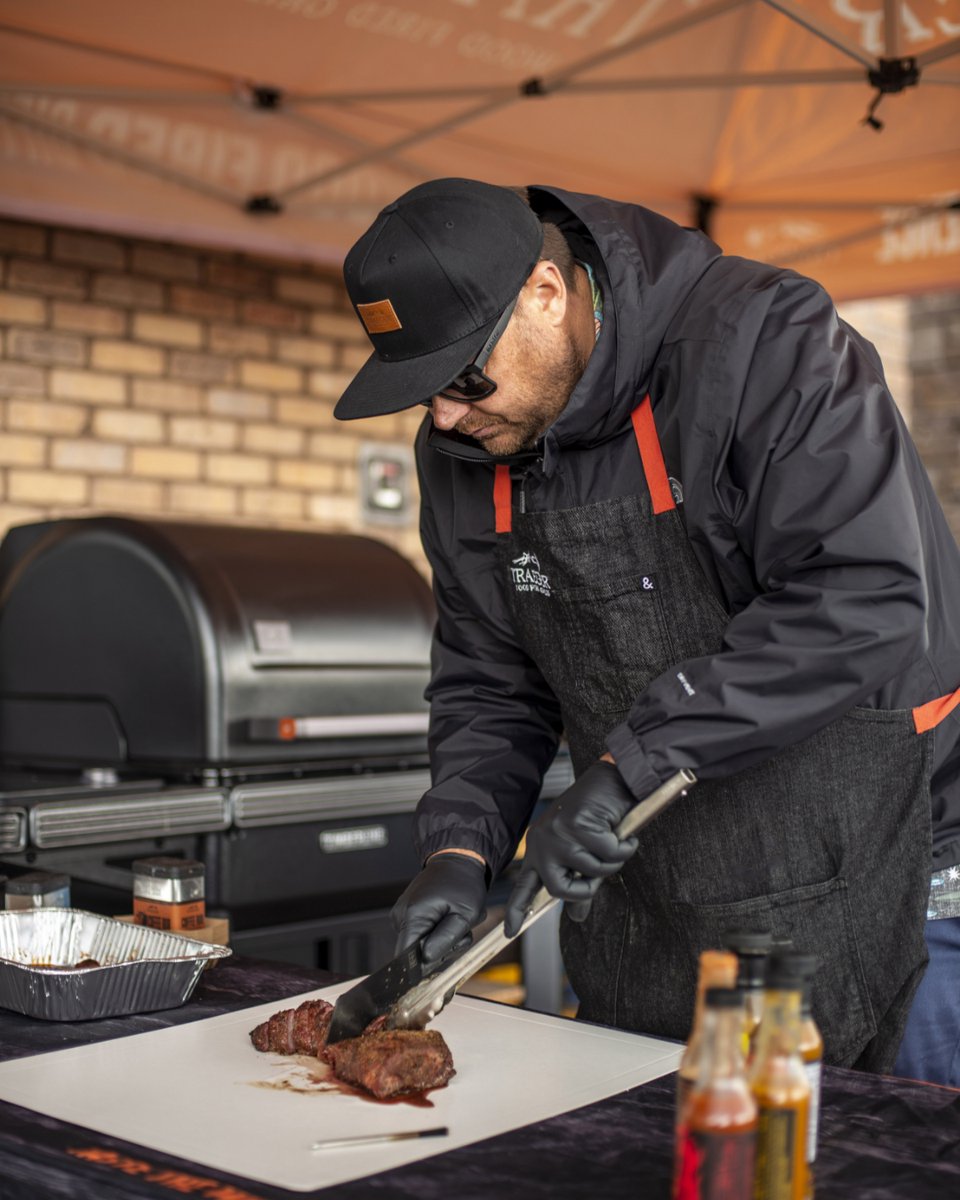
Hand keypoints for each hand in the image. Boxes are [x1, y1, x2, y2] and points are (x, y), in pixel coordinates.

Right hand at [391, 852, 487, 962]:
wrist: (457, 861)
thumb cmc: (463, 883)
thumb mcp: (465, 914)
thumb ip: (446, 939)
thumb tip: (427, 960)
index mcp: (413, 915)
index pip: (406, 956)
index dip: (423, 966)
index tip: (442, 961)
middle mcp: (401, 915)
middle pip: (416, 953)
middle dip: (441, 948)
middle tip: (460, 932)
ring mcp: (403, 914)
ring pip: (422, 945)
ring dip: (443, 940)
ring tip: (455, 920)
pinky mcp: (408, 914)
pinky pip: (422, 934)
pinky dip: (439, 932)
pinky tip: (448, 918)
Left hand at [503, 760, 638, 936]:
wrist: (614, 779)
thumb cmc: (600, 816)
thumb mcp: (586, 854)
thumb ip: (578, 883)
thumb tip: (576, 917)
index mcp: (540, 848)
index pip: (526, 884)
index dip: (517, 910)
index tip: (510, 933)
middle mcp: (543, 841)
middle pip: (559, 888)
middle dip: (586, 888)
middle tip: (600, 872)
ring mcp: (558, 832)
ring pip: (591, 872)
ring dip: (612, 861)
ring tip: (615, 842)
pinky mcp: (576, 824)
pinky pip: (609, 854)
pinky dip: (623, 847)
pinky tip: (623, 832)